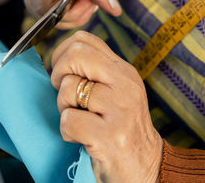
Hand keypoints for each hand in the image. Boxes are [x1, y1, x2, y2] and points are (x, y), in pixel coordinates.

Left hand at [50, 31, 162, 182]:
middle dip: (58, 74)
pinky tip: (82, 138)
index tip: (61, 72)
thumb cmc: (121, 128)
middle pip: (75, 55)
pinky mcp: (110, 135)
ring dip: (63, 109)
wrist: (146, 166)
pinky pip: (68, 121)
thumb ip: (95, 72)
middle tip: (65, 95)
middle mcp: (124, 84)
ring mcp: (119, 109)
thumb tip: (60, 57)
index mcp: (123, 70)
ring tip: (80, 120)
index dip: (61, 52)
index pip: (83, 39)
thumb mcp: (115, 91)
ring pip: (68, 89)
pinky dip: (67, 132)